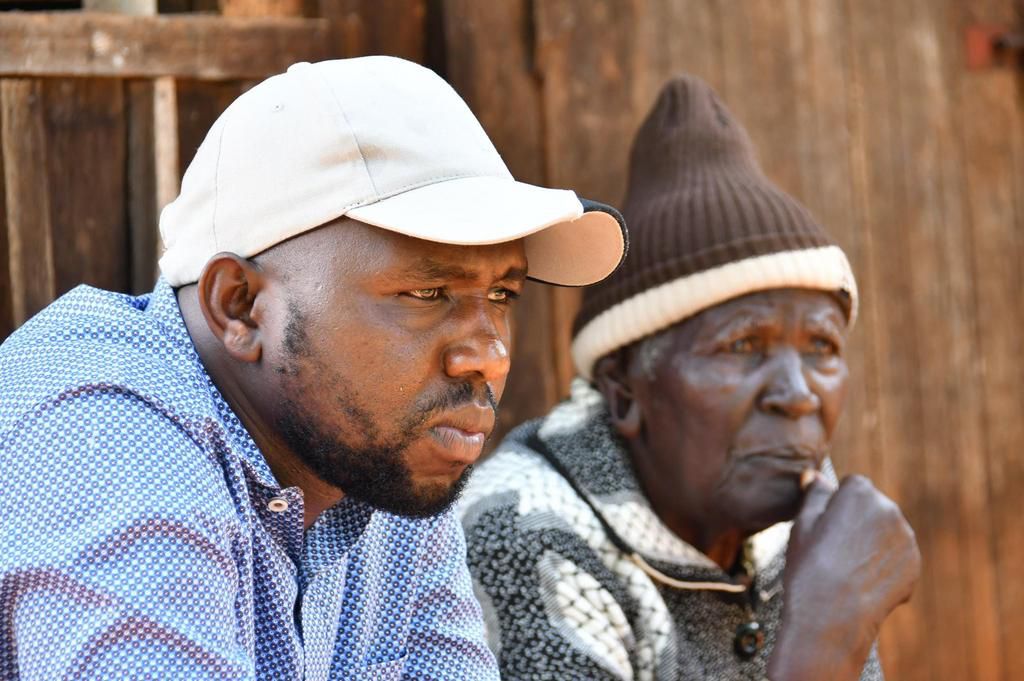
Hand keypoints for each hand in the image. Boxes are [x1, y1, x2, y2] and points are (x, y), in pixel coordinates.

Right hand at [767, 474, 920, 680]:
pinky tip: (861, 582)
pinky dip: (882, 565)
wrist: (833, 617)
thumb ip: (814, 494)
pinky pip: (896, 557)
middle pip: (871, 507)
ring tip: (847, 569)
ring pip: (885, 532)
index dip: (834, 506)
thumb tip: (817, 476)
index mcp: (860, 492)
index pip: (850, 486)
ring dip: (871, 542)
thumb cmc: (810, 567)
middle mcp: (889, 508)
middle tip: (833, 550)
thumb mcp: (802, 524)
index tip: (824, 527)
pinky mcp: (914, 565)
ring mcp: (906, 538)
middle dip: (857, 522)